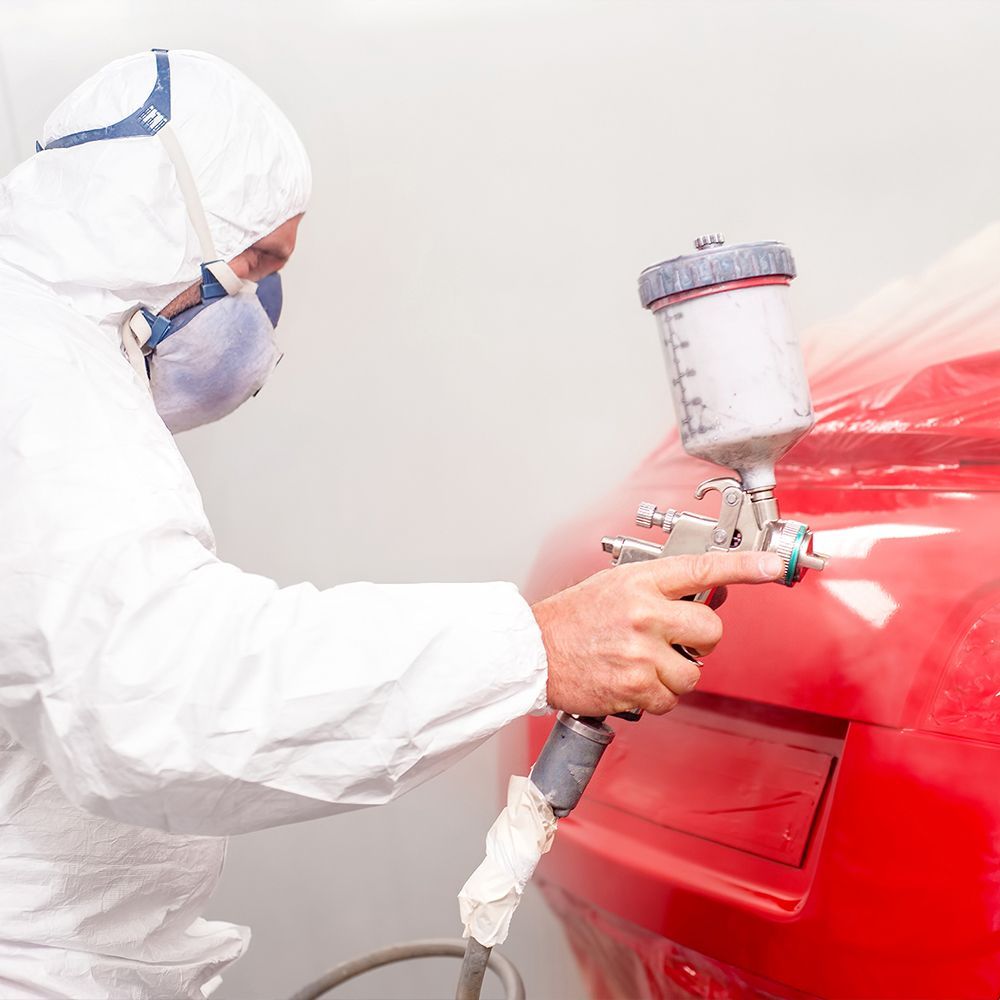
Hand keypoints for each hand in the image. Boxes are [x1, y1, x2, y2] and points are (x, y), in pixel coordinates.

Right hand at [533, 551, 783, 716]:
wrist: (534, 652)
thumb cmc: (571, 619)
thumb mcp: (614, 585)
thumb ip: (657, 589)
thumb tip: (702, 596)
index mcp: (641, 581)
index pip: (702, 569)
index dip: (744, 566)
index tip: (772, 565)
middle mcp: (644, 613)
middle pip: (710, 629)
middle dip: (700, 640)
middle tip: (675, 640)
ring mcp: (642, 651)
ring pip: (693, 672)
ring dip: (675, 674)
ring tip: (643, 664)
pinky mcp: (636, 685)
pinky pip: (670, 699)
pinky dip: (655, 697)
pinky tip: (632, 682)